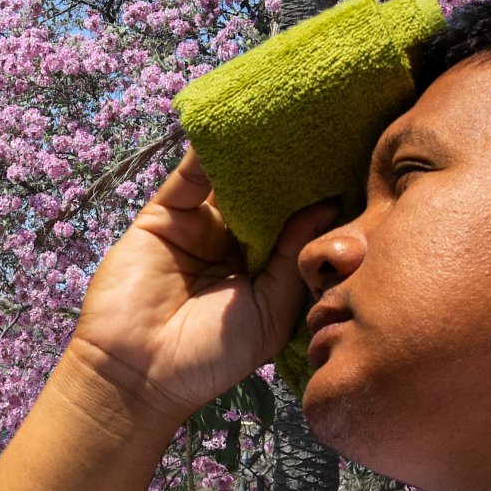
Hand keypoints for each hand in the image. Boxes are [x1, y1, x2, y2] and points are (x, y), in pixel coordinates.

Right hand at [65, 149, 335, 426]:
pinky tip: (234, 127)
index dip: (318, 197)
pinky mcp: (164, 215)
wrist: (140, 374)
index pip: (296, 224)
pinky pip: (189, 177)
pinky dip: (209, 151)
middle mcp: (234, 244)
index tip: (350, 162)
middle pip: (266, 195)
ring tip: (285, 116)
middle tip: (326, 126)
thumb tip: (329, 204)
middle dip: (290, 167)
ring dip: (253, 152)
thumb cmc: (212, 356)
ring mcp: (199, 227)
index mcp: (265, 270)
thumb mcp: (272, 309)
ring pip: (231, 180)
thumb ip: (295, 256)